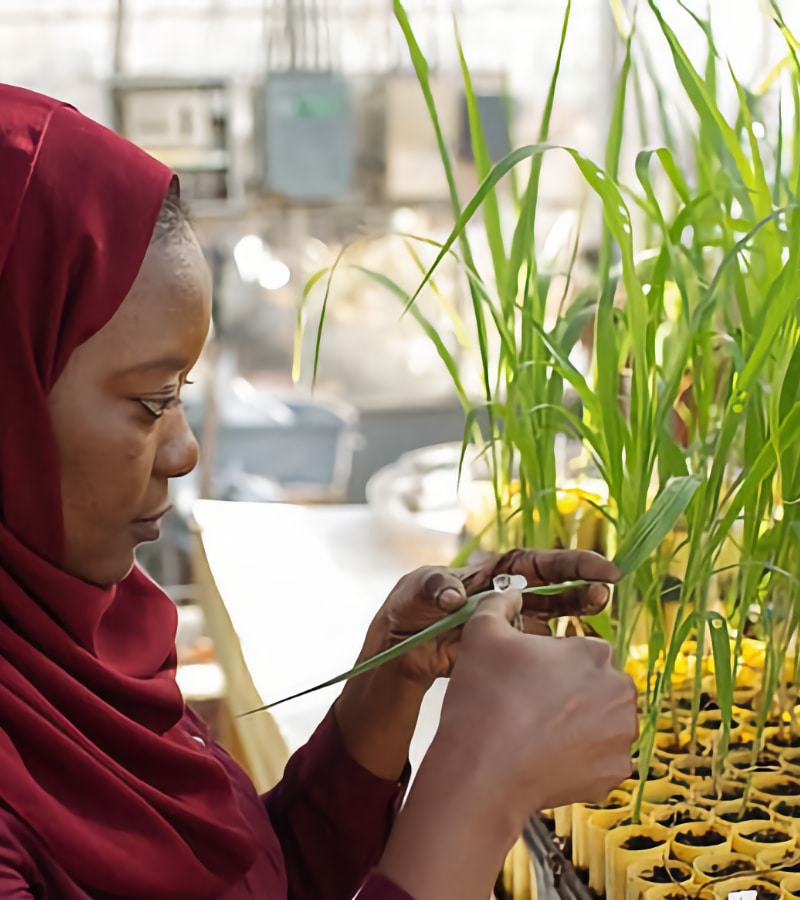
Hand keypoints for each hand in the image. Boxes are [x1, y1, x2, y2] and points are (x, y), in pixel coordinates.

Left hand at [363, 548, 619, 686]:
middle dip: (584, 591)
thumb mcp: (416, 590)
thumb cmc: (411, 606)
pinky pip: (540, 655)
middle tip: (605, 595)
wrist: (402, 649)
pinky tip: (572, 667)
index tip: (604, 569)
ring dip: (577, 625)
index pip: (542, 563)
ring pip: (556, 623)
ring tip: (597, 633)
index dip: (575, 564)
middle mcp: (513, 596)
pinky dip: (557, 659)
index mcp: (497, 572)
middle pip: (559, 590)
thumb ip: (434, 586)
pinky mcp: (512, 654)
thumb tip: (452, 595)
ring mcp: (515, 626)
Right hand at [376, 588, 636, 899]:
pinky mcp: (614, 774)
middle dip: (573, 691)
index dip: (553, 661)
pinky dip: (579, 757)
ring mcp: (621, 736)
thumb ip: (500, 603)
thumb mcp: (481, 633)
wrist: (483, 772)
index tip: (529, 676)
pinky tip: (547, 755)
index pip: (582, 648)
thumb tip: (510, 593)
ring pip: (603, 720)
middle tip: (532, 704)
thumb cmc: (484, 697)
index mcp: (595, 653)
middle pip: (598, 683)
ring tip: (538, 731)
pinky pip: (600, 758)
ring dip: (580, 723)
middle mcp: (620, 691)